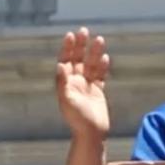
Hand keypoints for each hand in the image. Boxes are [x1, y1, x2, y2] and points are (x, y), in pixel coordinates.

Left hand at [56, 27, 109, 141]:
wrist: (92, 134)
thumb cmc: (78, 119)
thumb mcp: (67, 101)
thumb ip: (63, 83)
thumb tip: (60, 65)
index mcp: (65, 84)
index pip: (65, 61)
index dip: (67, 48)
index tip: (71, 35)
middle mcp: (75, 83)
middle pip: (77, 59)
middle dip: (80, 46)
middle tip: (84, 31)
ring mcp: (86, 86)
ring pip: (91, 65)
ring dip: (94, 53)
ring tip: (100, 40)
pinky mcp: (97, 92)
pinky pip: (100, 75)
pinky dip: (103, 67)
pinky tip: (105, 57)